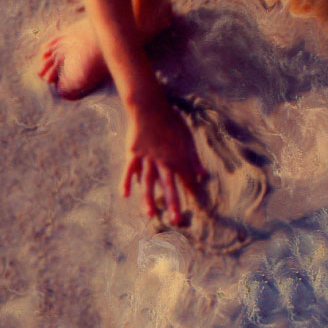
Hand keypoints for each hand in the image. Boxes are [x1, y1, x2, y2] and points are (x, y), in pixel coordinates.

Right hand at [122, 97, 207, 225]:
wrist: (149, 106)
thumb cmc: (170, 120)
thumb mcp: (187, 136)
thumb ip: (194, 157)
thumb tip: (202, 174)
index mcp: (177, 156)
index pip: (186, 177)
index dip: (192, 190)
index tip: (197, 205)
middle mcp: (163, 160)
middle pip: (169, 184)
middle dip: (173, 203)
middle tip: (176, 221)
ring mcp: (147, 158)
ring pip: (148, 181)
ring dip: (149, 198)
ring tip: (150, 214)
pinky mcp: (133, 153)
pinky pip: (129, 170)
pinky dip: (126, 182)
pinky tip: (124, 195)